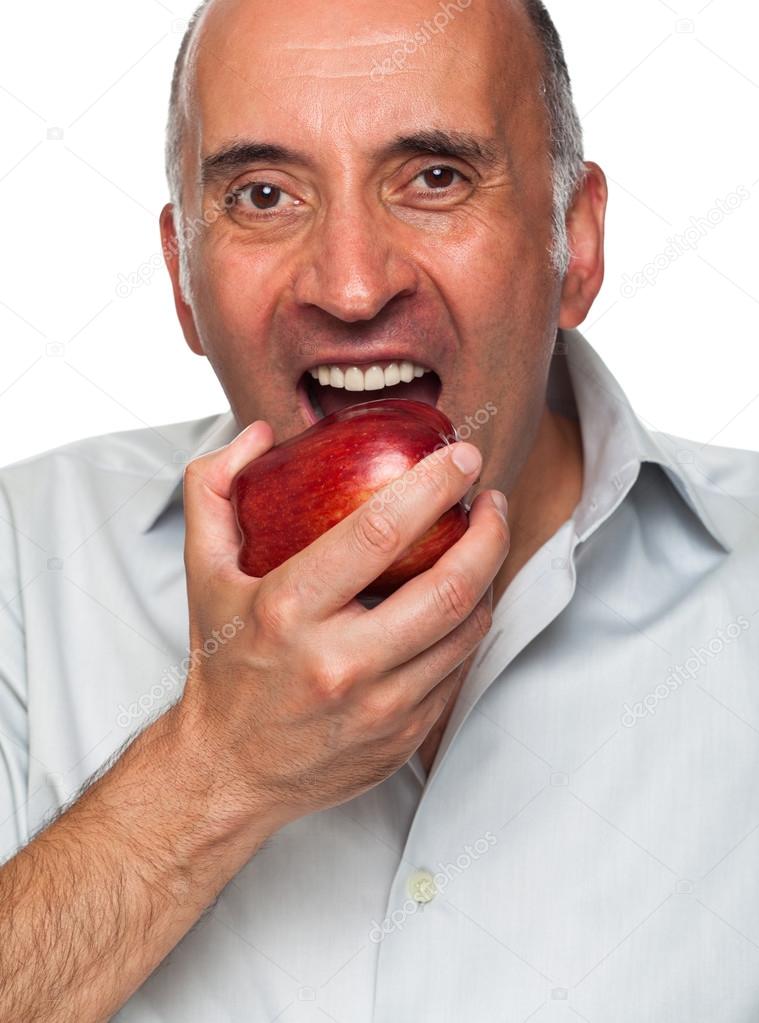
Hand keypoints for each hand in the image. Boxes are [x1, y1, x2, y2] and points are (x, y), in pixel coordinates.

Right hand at [179, 420, 509, 832]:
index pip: (380, 532)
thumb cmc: (222, 664)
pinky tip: (463, 599)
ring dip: (489, 575)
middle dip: (489, 531)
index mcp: (288, 612)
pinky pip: (460, 668)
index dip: (434, 485)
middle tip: (491, 501)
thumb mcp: (202, 572)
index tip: (461, 457)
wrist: (228, 771)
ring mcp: (378, 708)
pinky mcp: (404, 736)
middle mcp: (338, 664)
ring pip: (467, 629)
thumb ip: (213, 490)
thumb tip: (259, 434)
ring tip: (484, 542)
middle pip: (449, 585)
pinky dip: (469, 625)